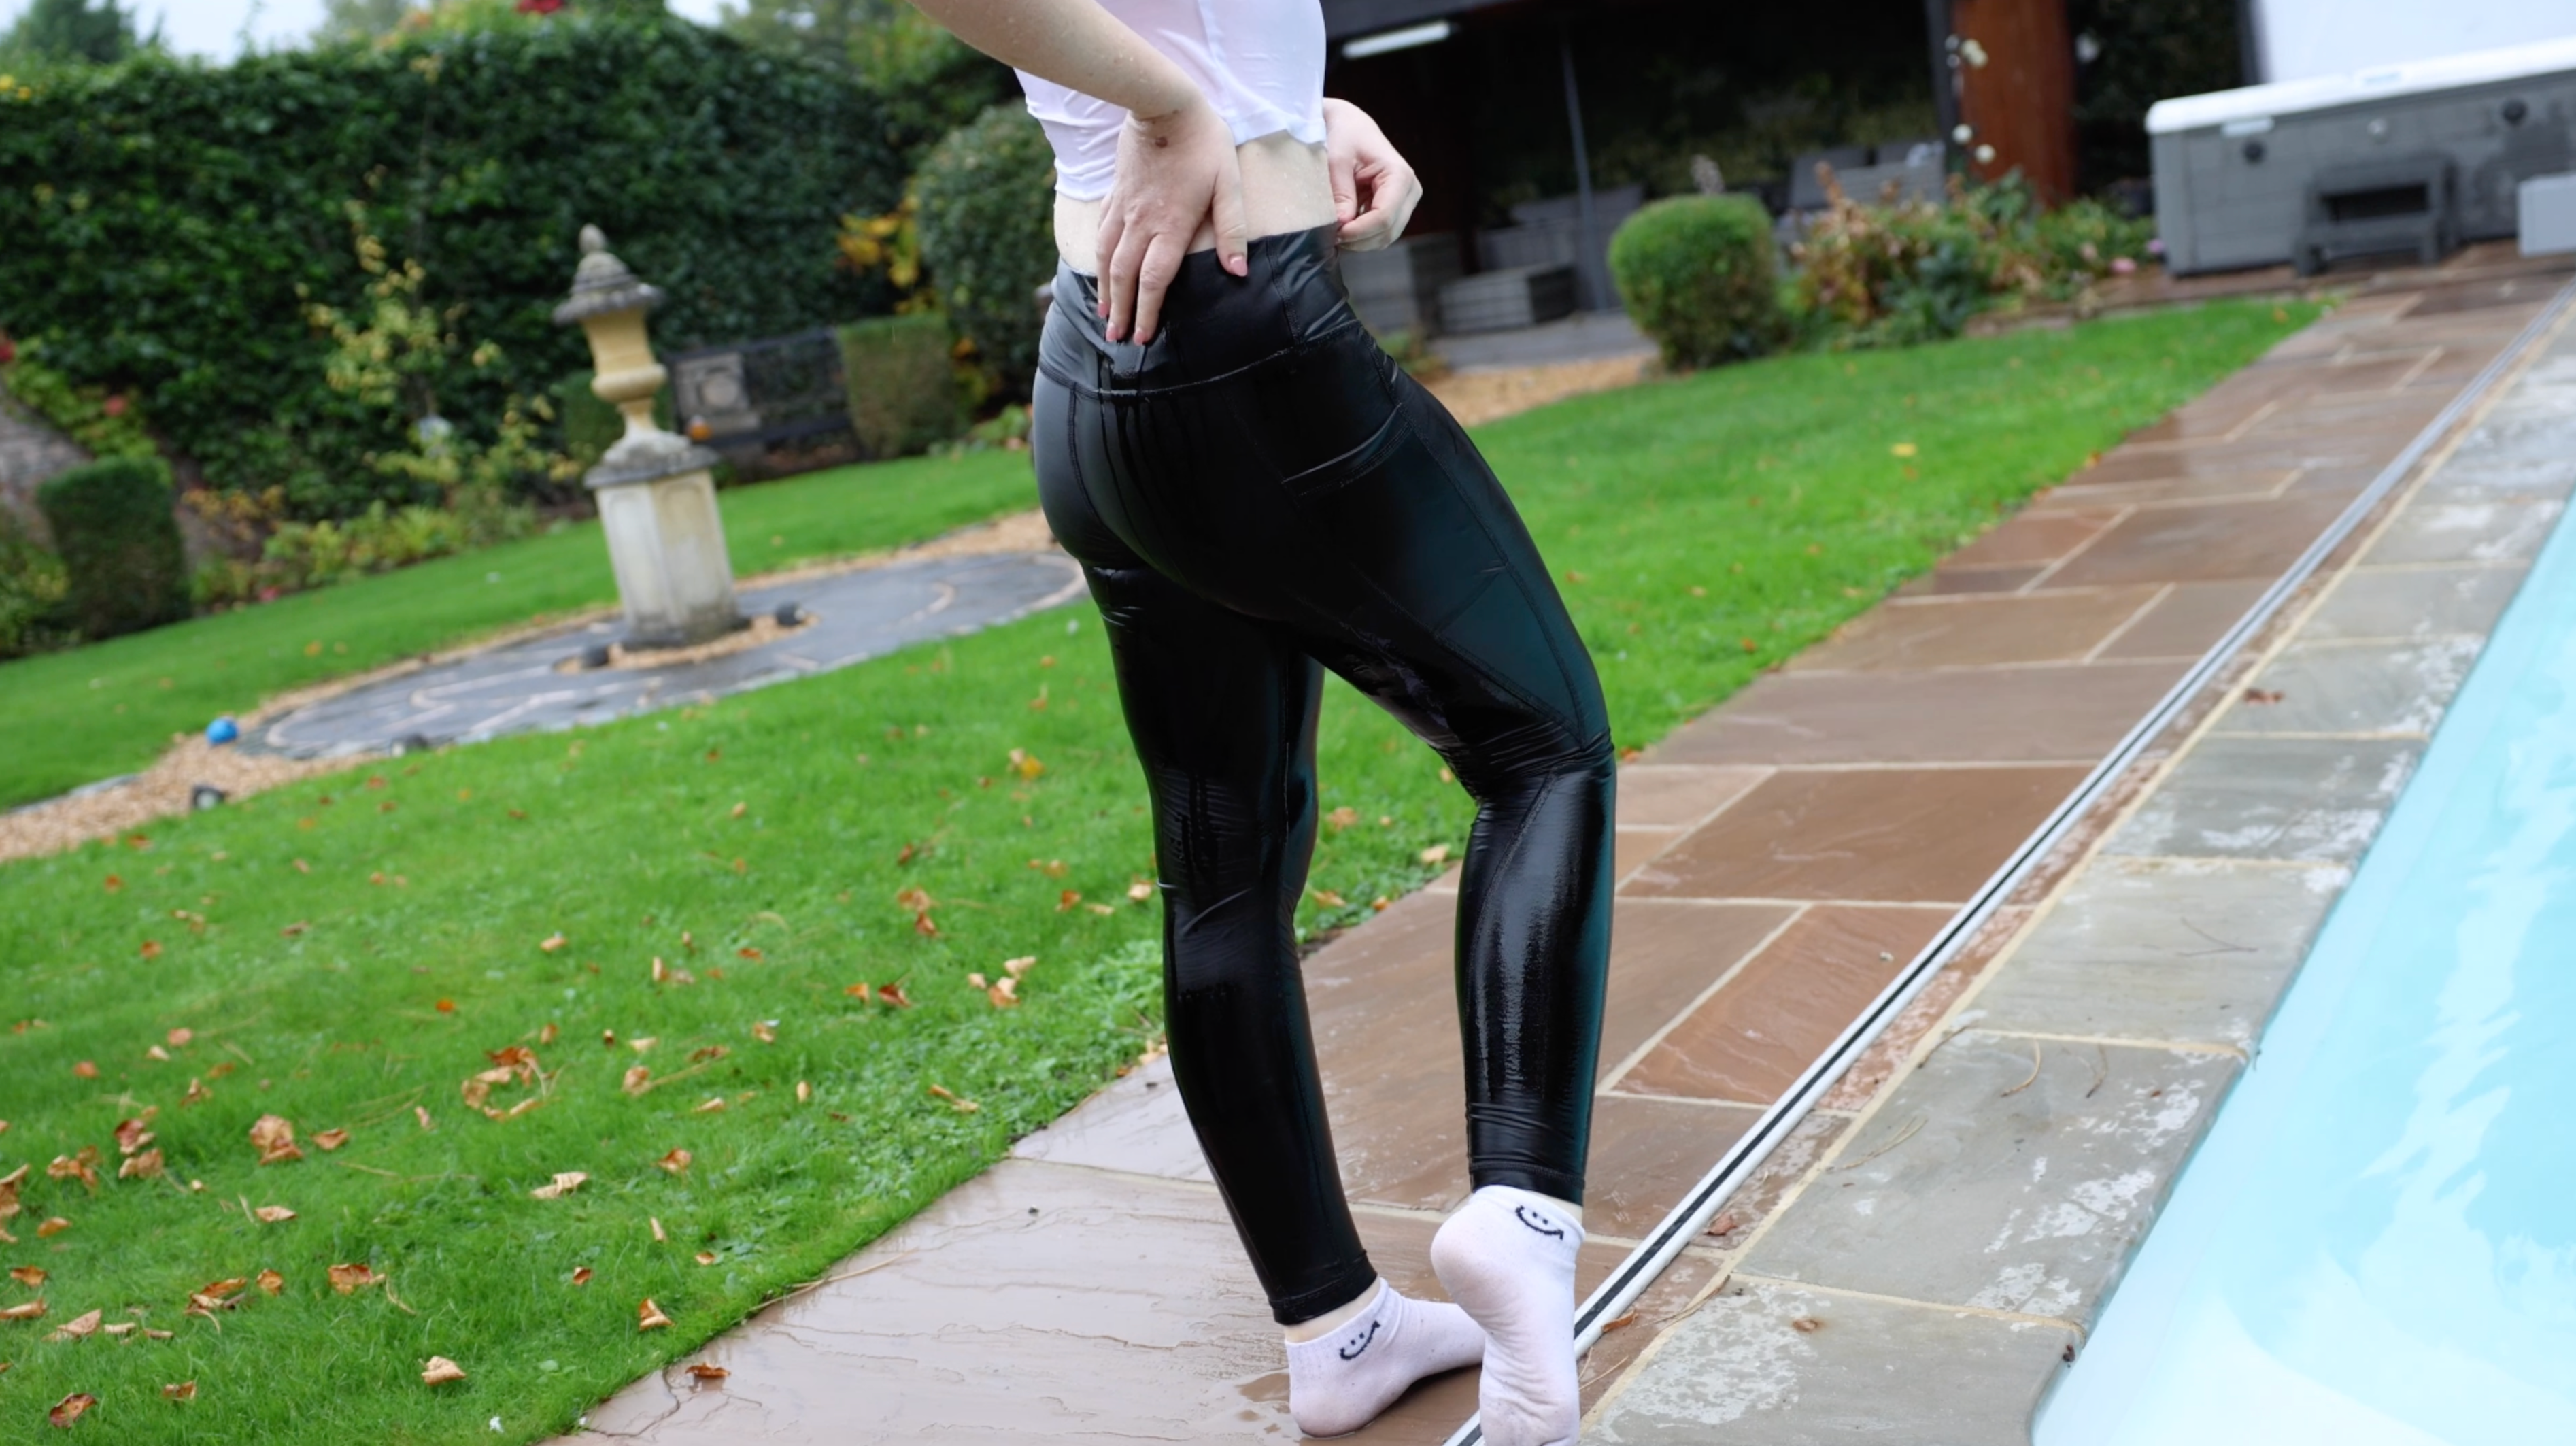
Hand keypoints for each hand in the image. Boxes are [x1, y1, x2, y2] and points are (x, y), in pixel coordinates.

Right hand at [1095, 93, 1247, 343]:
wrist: (1164, 104)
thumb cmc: (1204, 142)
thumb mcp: (1229, 183)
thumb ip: (1232, 229)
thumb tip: (1238, 270)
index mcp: (1171, 225)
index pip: (1155, 279)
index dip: (1148, 311)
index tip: (1143, 336)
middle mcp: (1142, 222)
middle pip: (1125, 276)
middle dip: (1122, 311)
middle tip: (1118, 338)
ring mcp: (1124, 208)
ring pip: (1107, 258)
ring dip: (1106, 290)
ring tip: (1105, 315)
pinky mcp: (1115, 193)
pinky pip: (1101, 233)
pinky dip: (1098, 258)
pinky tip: (1099, 270)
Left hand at [1323, 98, 1421, 252]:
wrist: (1349, 125)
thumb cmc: (1344, 135)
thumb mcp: (1337, 160)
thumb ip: (1341, 193)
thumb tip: (1342, 225)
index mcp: (1399, 175)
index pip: (1384, 217)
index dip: (1358, 231)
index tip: (1334, 232)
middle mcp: (1410, 190)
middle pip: (1388, 231)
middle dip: (1359, 239)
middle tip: (1330, 235)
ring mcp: (1405, 201)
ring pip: (1386, 237)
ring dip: (1360, 241)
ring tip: (1335, 231)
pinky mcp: (1396, 207)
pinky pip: (1381, 232)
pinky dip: (1362, 236)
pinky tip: (1344, 227)